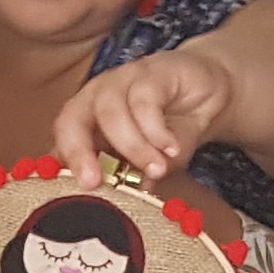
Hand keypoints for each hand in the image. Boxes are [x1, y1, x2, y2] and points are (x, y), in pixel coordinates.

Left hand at [52, 43, 244, 186]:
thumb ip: (135, 177)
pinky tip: (171, 148)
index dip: (64, 165)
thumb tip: (123, 201)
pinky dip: (157, 130)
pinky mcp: (152, 71)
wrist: (210, 94)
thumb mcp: (152, 161)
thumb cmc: (172, 129)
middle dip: (79, 153)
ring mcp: (123, 80)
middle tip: (94, 181)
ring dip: (133, 147)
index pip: (62, 140)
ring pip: (111, 112)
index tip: (75, 190)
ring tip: (156, 169)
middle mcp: (97, 97)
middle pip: (72, 119)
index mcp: (88, 119)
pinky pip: (145, 100)